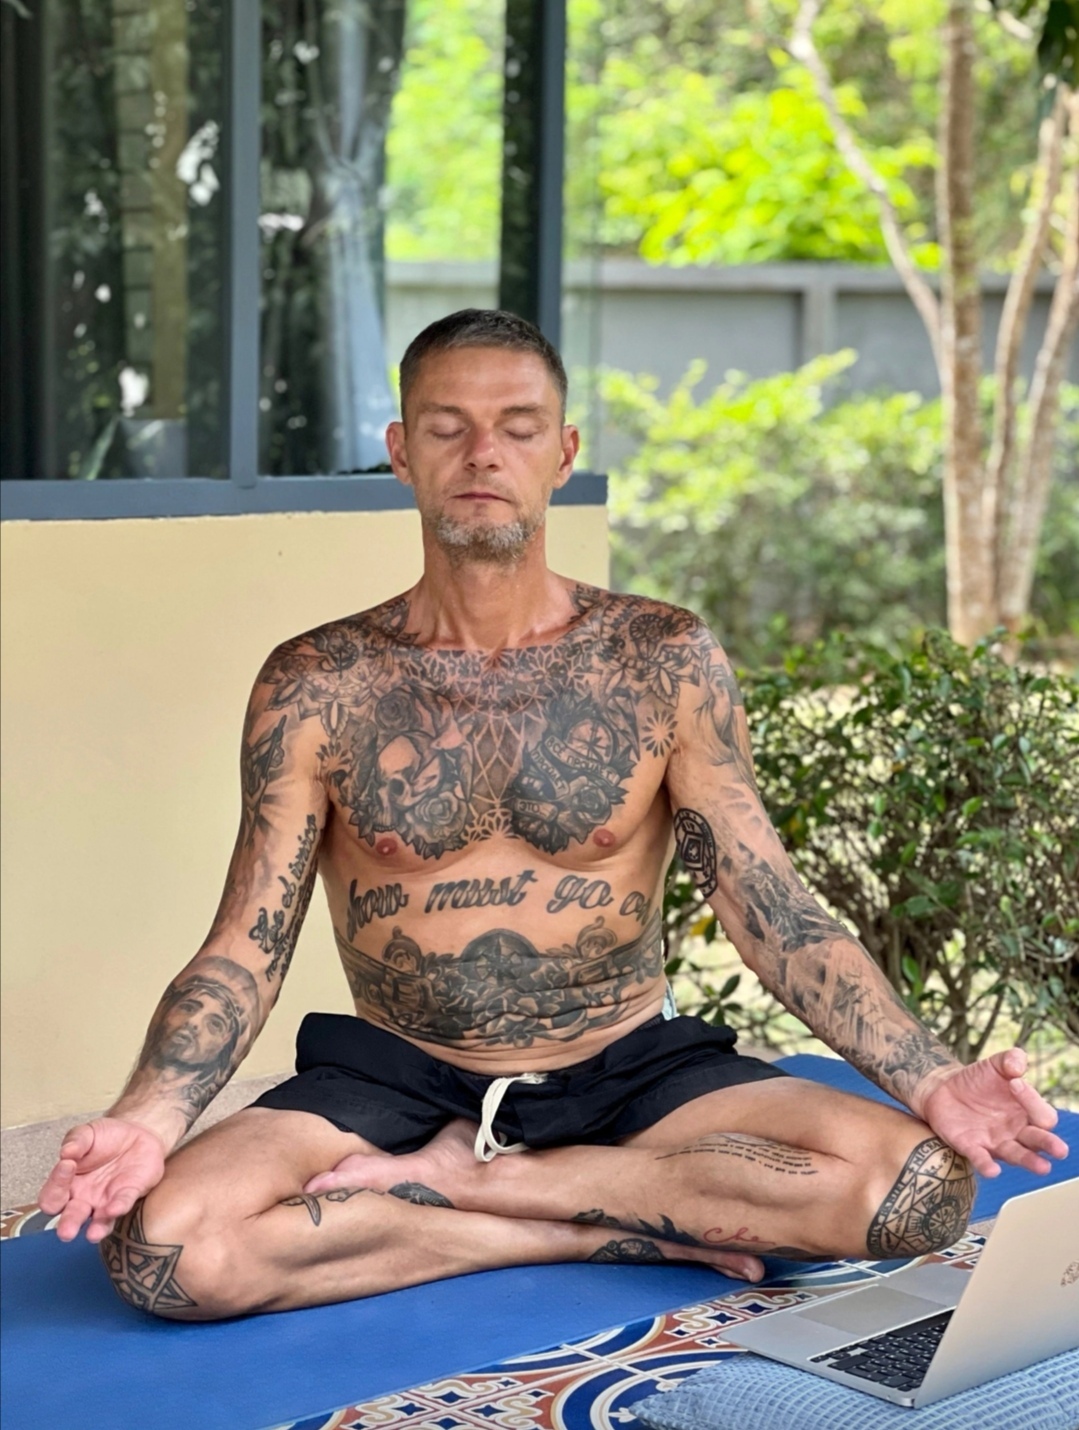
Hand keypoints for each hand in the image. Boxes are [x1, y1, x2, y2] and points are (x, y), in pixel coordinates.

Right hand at [37, 1118, 166, 1243]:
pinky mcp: (128, 1196)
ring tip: (93, 1234)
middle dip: (68, 1225)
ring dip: (95, 1229)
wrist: (137, 1133)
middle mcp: (84, 1199)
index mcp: (67, 1185)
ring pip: (98, 1222)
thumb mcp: (87, 1133)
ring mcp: (106, 1202)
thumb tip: (65, 1151)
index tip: (67, 1164)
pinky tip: (115, 1208)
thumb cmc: (105, 1138)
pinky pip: (123, 1206)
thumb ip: (76, 1140)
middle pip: (70, 1218)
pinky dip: (119, 1208)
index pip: (52, 1196)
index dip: (56, 1184)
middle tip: (66, 1231)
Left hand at [920, 1048, 1068, 1177]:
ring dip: (1028, 1161)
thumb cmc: (978, 1080)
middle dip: (1049, 1144)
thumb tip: (1018, 1067)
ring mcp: (995, 1142)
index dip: (1032, 1100)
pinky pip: (981, 1159)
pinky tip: (993, 1171)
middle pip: (1038, 1141)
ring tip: (1043, 1167)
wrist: (944, 1088)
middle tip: (1059, 1150)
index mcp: (1027, 1113)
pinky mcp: (972, 1147)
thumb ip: (1011, 1059)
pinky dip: (987, 1166)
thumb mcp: (995, 1064)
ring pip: (1016, 1155)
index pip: (1042, 1114)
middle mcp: (1016, 1132)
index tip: (1014, 1083)